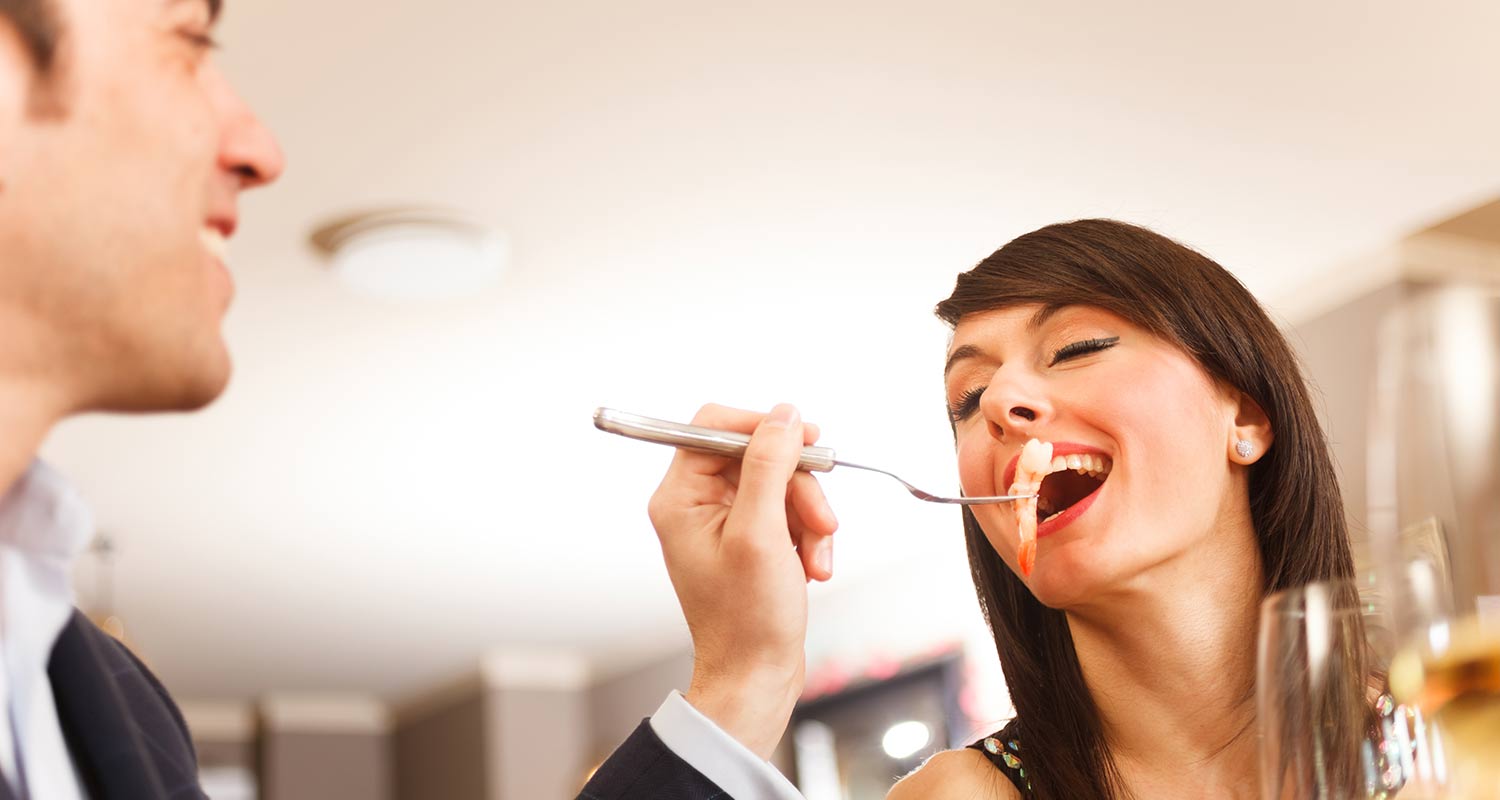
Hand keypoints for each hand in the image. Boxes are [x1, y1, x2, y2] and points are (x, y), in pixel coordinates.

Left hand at [647, 403, 838, 758]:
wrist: (756, 675)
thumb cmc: (747, 619)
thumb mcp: (761, 535)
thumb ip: (769, 467)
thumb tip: (783, 415)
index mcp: (680, 497)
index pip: (716, 425)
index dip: (763, 425)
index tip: (805, 437)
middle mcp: (696, 503)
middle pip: (759, 455)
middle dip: (798, 488)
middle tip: (822, 522)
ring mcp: (724, 521)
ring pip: (781, 483)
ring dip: (810, 518)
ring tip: (817, 560)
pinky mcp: (751, 537)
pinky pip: (788, 511)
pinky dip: (808, 535)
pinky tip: (812, 567)